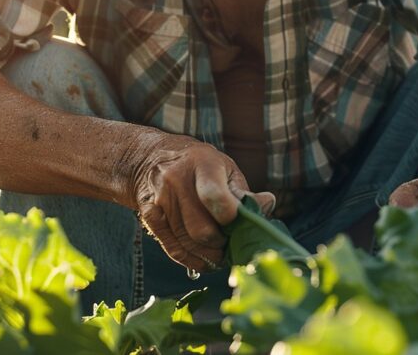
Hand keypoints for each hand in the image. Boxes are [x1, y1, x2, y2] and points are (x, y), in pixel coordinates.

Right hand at [130, 135, 275, 271]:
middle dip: (222, 244)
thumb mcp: (223, 167)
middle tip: (232, 245)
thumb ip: (243, 191)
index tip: (241, 225)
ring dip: (210, 256)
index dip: (232, 218)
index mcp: (202, 163)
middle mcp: (177, 180)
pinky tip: (205, 259)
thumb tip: (268, 204)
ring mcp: (161, 199)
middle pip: (202, 229)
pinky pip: (174, 249)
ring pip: (189, 243)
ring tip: (222, 254)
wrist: (150, 157)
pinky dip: (193, 260)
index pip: (215, 197)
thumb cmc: (198, 165)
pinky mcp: (150, 217)